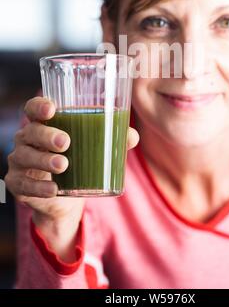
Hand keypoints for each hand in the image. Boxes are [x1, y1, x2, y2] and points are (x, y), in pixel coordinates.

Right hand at [5, 96, 139, 229]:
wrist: (65, 200)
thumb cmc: (78, 162)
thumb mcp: (93, 149)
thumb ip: (112, 139)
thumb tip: (132, 135)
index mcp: (43, 124)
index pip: (33, 108)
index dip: (39, 106)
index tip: (52, 109)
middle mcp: (27, 140)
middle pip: (30, 131)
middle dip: (47, 135)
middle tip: (66, 142)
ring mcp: (19, 162)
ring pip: (24, 157)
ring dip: (43, 160)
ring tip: (63, 165)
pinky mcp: (18, 184)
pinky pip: (23, 184)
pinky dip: (38, 187)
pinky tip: (53, 189)